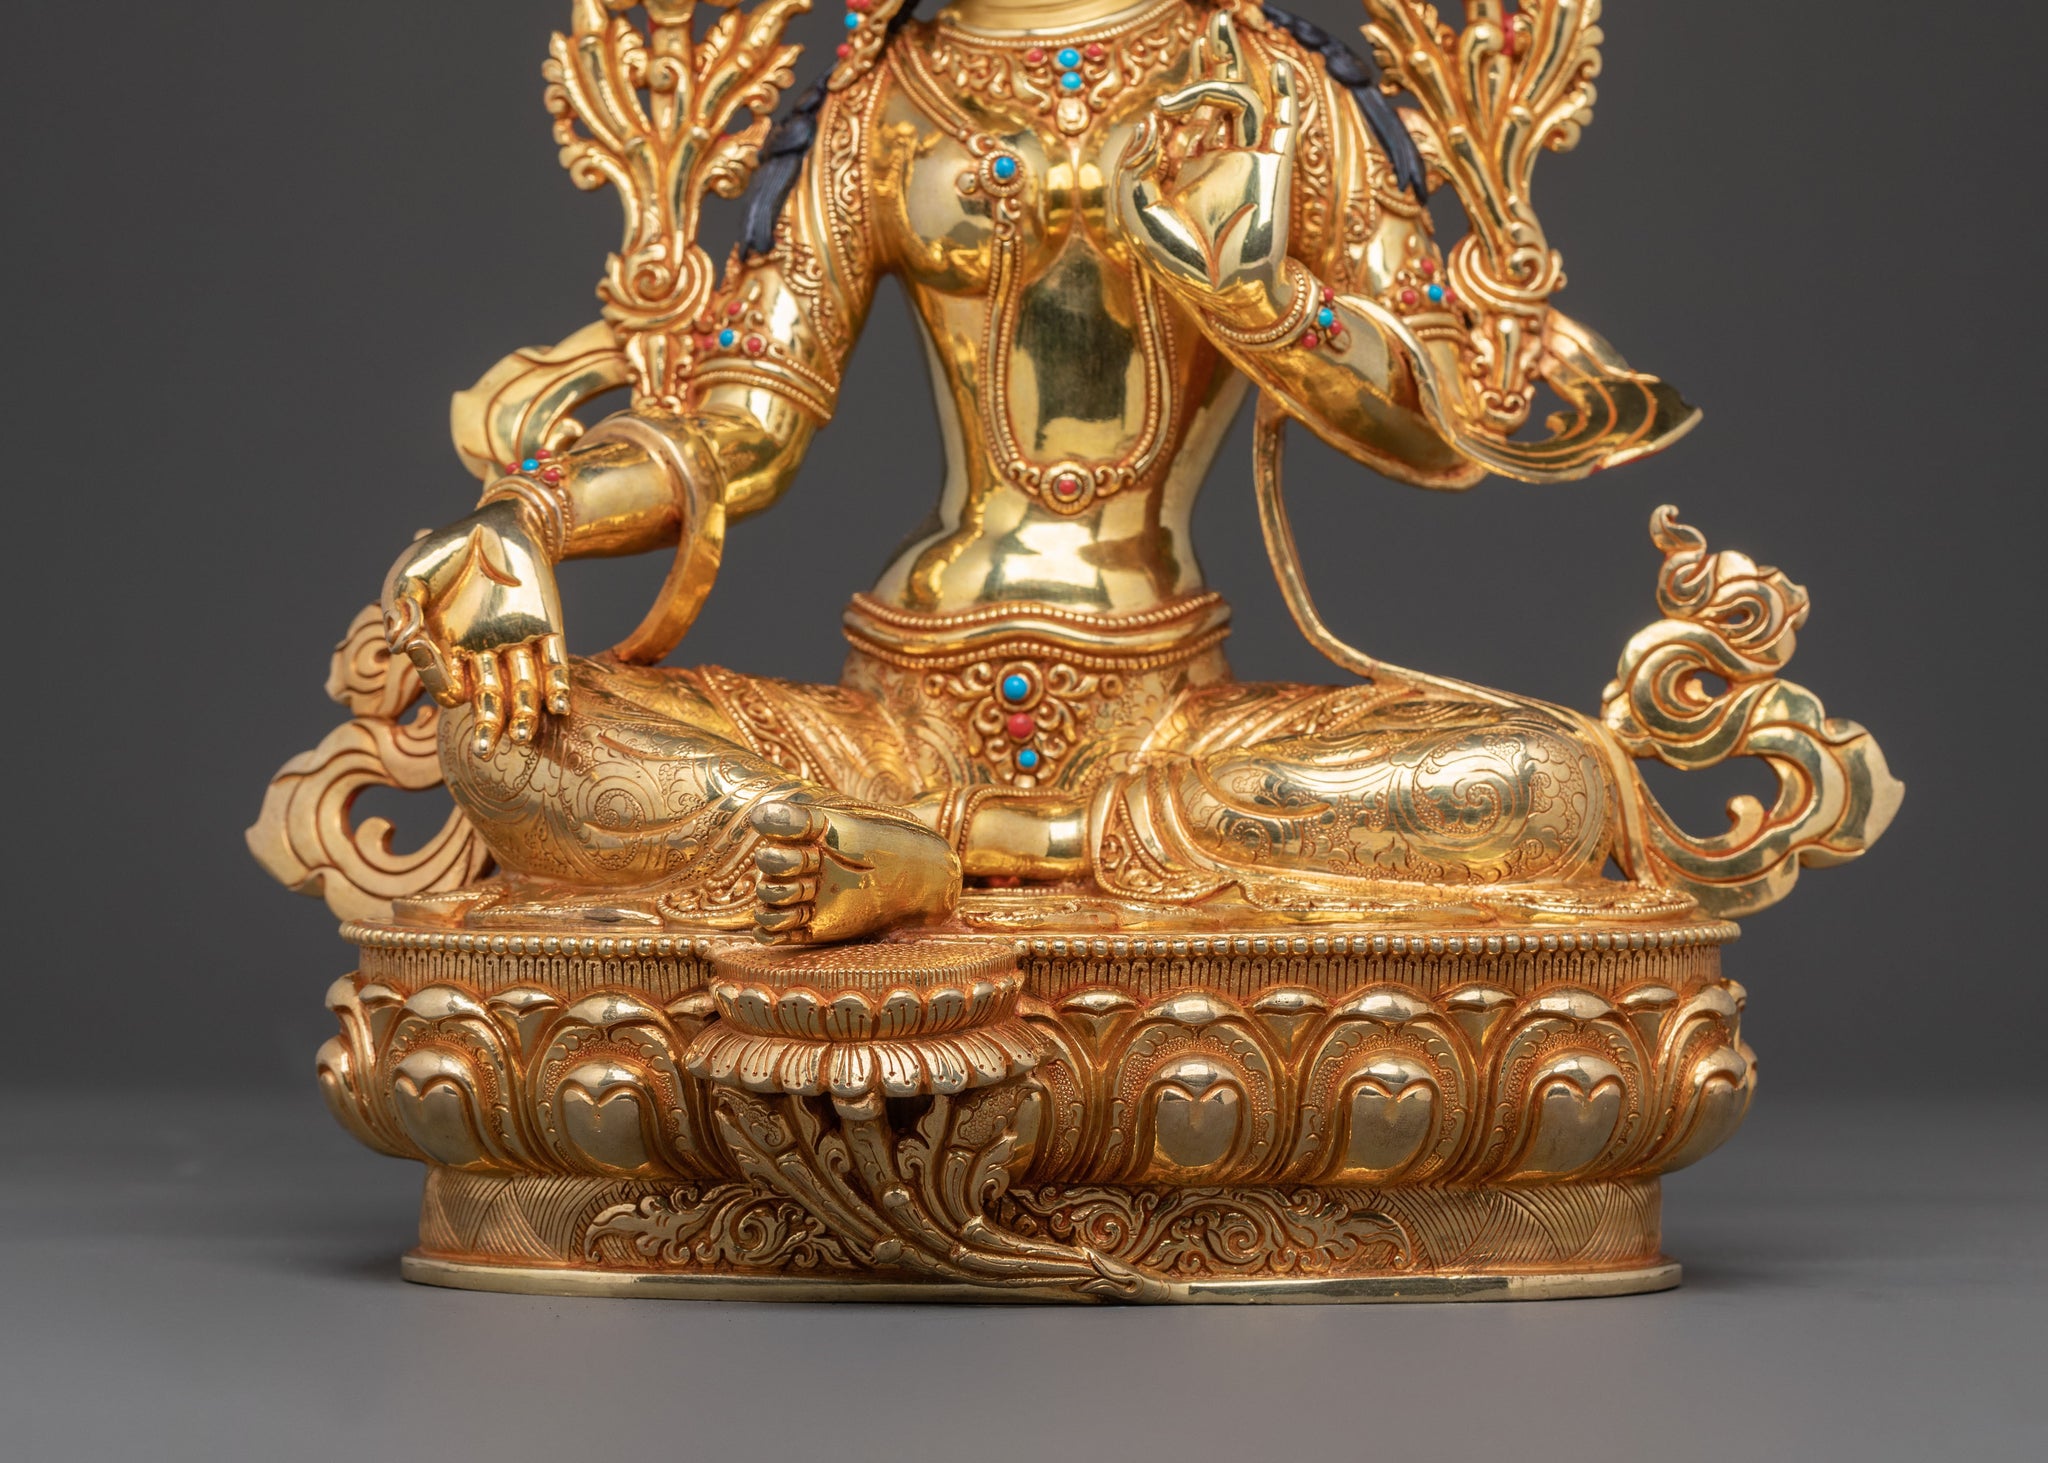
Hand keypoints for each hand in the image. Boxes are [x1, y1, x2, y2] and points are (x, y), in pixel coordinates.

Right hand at [381, 499, 570, 756]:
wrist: (496, 522)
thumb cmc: (448, 551)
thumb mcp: (413, 574)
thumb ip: (403, 608)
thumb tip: (400, 643)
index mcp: (448, 651)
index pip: (447, 686)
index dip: (439, 681)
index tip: (435, 667)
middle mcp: (483, 655)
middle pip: (488, 702)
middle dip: (487, 726)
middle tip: (487, 752)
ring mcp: (517, 643)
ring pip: (523, 690)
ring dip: (523, 714)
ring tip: (521, 738)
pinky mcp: (548, 627)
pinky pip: (556, 664)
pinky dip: (558, 686)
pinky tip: (559, 709)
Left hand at [1115, 12, 1297, 324]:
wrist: (1229, 295)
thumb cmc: (1182, 265)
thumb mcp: (1137, 217)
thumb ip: (1134, 167)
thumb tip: (1152, 120)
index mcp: (1179, 170)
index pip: (1176, 119)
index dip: (1166, 108)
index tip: (1157, 124)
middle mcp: (1213, 158)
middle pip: (1214, 96)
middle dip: (1212, 59)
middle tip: (1214, 21)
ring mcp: (1245, 159)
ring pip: (1240, 100)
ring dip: (1224, 73)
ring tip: (1211, 52)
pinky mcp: (1272, 167)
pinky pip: (1281, 121)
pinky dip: (1283, 93)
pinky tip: (1279, 67)